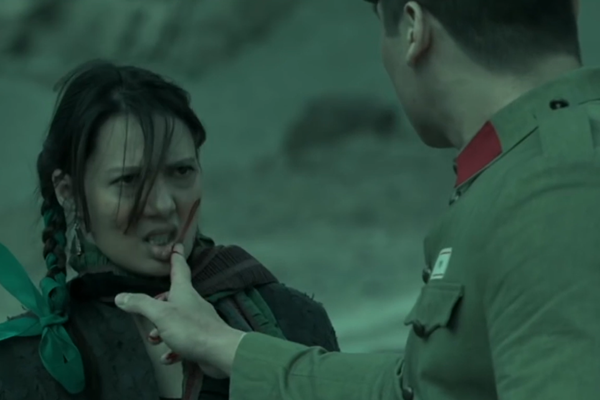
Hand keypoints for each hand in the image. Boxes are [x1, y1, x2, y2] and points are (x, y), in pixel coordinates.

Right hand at [114, 244, 245, 377]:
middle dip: (159, 303)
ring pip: (177, 320)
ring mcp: (199, 321)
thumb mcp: (161, 314)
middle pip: (174, 296)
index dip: (176, 257)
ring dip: (162, 329)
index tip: (176, 246)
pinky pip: (183, 340)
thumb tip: (120, 296)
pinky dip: (173, 347)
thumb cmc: (191, 328)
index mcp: (184, 292)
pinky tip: (167, 357)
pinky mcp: (202, 338)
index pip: (179, 269)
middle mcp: (192, 303)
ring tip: (154, 339)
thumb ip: (141, 304)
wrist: (220, 351)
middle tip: (147, 311)